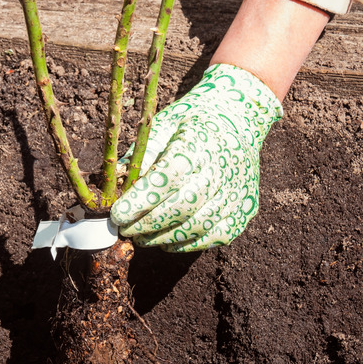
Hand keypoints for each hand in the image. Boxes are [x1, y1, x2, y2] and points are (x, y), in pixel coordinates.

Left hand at [110, 64, 282, 251]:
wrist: (238, 120)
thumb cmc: (191, 123)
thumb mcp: (163, 125)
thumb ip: (142, 155)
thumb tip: (117, 186)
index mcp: (201, 143)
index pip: (169, 178)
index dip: (141, 200)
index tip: (117, 214)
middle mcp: (223, 169)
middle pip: (182, 207)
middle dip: (147, 224)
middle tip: (124, 229)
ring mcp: (238, 192)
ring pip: (197, 226)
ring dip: (163, 237)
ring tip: (140, 236)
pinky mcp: (245, 210)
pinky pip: (214, 237)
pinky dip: (186, 244)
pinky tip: (166, 239)